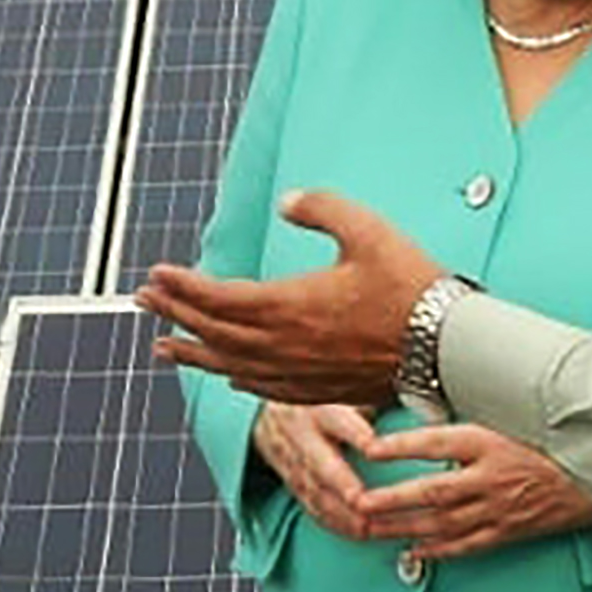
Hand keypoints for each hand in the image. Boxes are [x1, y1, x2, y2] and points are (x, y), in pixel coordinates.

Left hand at [141, 191, 446, 405]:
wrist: (448, 346)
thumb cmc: (411, 286)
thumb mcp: (367, 229)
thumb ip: (320, 208)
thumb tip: (286, 202)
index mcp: (291, 305)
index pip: (219, 297)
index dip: (183, 286)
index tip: (155, 274)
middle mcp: (286, 344)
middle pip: (215, 332)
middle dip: (175, 314)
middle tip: (143, 300)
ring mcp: (301, 372)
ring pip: (232, 366)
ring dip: (194, 354)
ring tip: (163, 345)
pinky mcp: (320, 388)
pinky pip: (263, 389)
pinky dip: (235, 379)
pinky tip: (225, 377)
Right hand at [252, 401, 383, 542]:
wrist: (266, 411)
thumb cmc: (315, 398)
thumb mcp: (338, 387)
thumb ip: (369, 395)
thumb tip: (413, 398)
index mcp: (319, 408)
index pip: (337, 418)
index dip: (356, 433)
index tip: (375, 448)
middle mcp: (302, 435)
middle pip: (321, 463)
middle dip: (343, 486)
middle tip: (364, 504)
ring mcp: (293, 461)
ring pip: (316, 491)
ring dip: (342, 514)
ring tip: (368, 529)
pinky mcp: (291, 482)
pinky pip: (311, 505)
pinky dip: (333, 522)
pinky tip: (355, 533)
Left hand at [352, 423, 591, 561]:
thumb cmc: (557, 441)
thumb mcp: (516, 417)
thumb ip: (474, 416)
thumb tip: (433, 401)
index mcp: (493, 442)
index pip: (439, 442)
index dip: (403, 445)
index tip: (371, 447)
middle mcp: (492, 477)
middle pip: (433, 491)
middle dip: (391, 499)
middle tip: (358, 503)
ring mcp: (500, 508)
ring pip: (442, 523)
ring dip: (403, 527)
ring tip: (370, 528)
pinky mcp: (509, 530)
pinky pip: (466, 545)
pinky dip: (437, 551)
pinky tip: (412, 551)